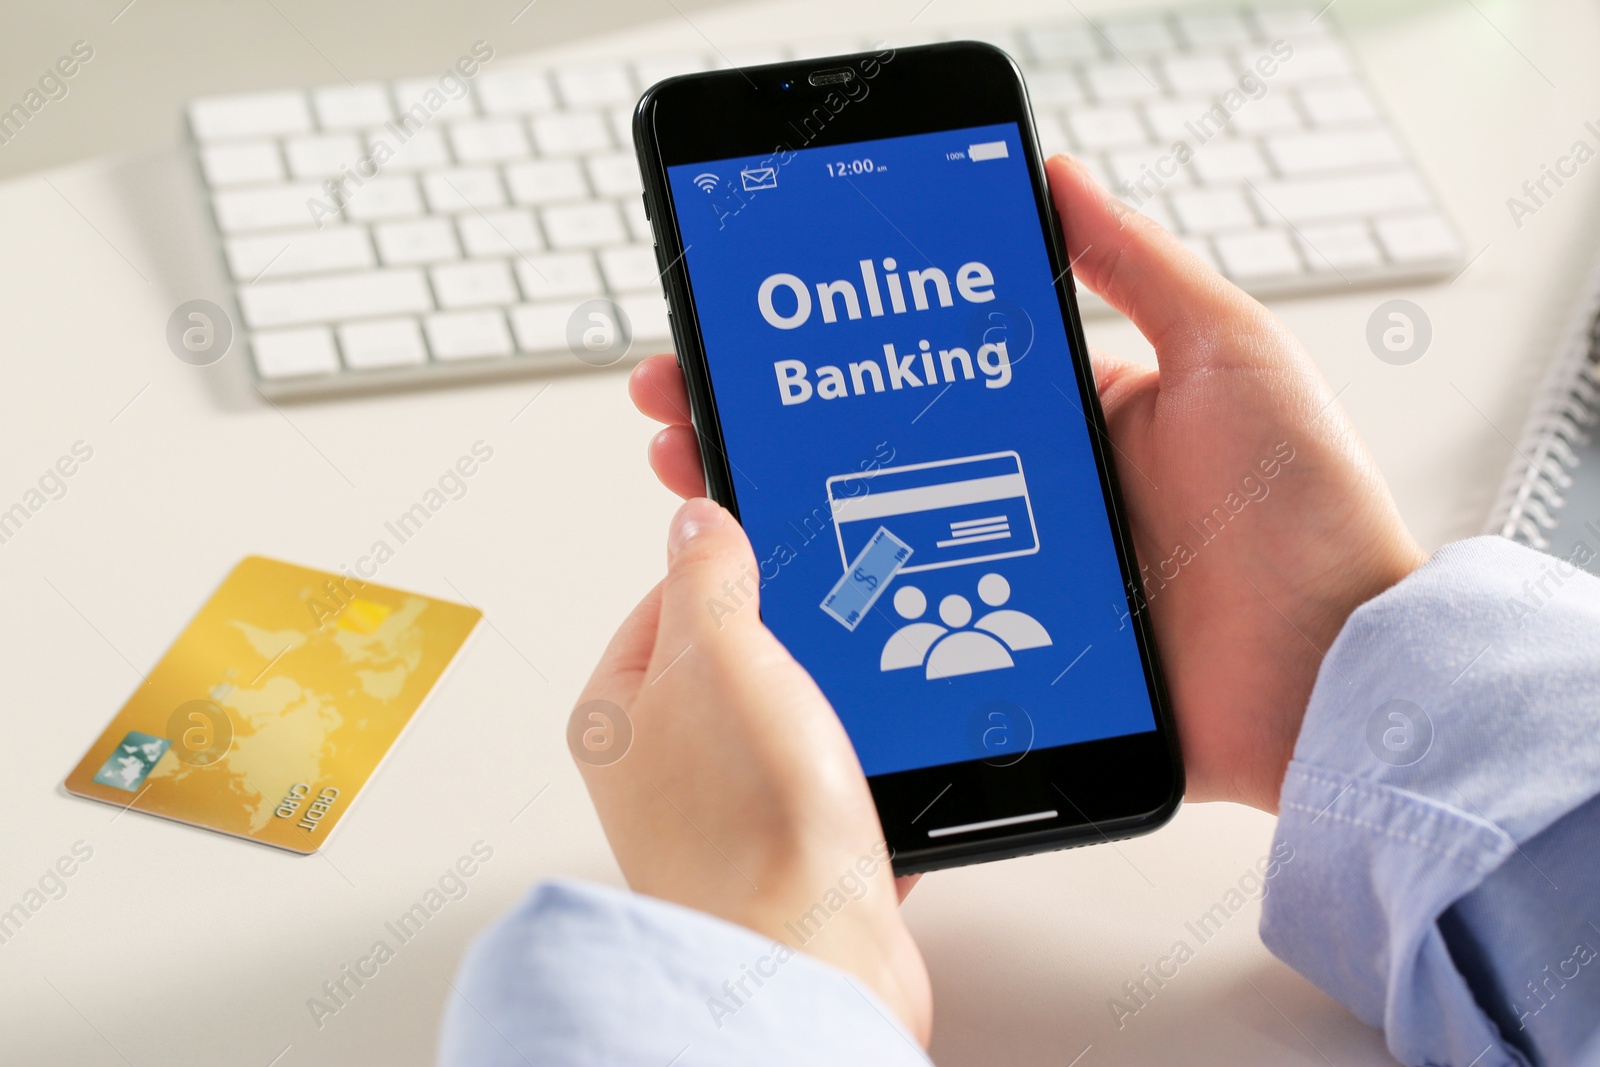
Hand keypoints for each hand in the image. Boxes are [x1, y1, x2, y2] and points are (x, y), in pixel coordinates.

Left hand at [574, 497, 932, 1042]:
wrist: (813, 961)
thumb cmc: (748, 829)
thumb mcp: (723, 654)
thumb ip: (707, 573)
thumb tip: (697, 518)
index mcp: (616, 712)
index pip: (668, 597)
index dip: (731, 567)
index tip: (781, 552)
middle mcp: (658, 765)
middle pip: (735, 657)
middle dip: (796, 645)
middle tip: (828, 641)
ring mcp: (722, 812)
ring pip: (792, 720)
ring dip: (837, 713)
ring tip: (854, 719)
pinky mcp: (784, 853)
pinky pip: (831, 785)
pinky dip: (862, 777)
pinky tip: (875, 776)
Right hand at [628, 153, 1423, 812]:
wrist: (1337, 678)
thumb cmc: (1305, 515)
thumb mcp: (1228, 353)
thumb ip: (1138, 266)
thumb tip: (1058, 172)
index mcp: (1066, 424)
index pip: (919, 375)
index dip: (831, 355)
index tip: (753, 326)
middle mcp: (1023, 500)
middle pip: (866, 455)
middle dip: (765, 423)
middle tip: (684, 400)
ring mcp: (1007, 584)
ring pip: (865, 542)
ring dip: (773, 510)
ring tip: (698, 474)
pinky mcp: (1007, 663)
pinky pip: (904, 635)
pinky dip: (832, 618)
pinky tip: (765, 597)